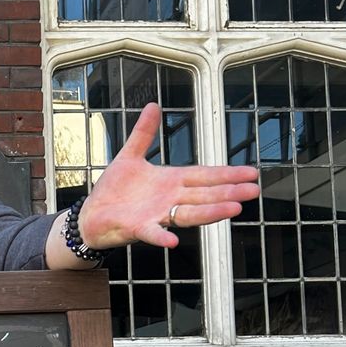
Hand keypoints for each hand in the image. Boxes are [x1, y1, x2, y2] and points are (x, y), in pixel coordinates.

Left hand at [77, 103, 260, 249]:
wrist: (91, 215)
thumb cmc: (113, 190)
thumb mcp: (129, 156)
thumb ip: (143, 133)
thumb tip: (153, 106)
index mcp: (170, 181)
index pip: (203, 176)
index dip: (226, 174)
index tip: (250, 172)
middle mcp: (168, 199)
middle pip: (203, 195)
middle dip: (229, 192)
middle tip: (254, 190)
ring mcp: (155, 215)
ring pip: (187, 214)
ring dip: (210, 212)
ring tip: (233, 209)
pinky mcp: (137, 228)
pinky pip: (152, 233)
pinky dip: (161, 236)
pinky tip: (173, 240)